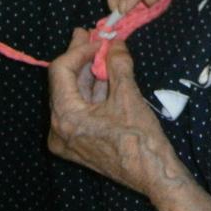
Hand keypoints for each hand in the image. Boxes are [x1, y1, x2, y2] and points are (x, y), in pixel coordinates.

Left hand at [47, 30, 179, 196]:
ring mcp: (67, 139)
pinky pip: (80, 110)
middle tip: (90, 35)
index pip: (60, 71)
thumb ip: (117, 65)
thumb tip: (115, 42)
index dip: (78, 50)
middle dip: (81, 59)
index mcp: (65, 117)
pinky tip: (104, 75)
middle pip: (63, 84)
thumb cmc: (139, 138)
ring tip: (101, 52)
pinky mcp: (79, 144)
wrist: (153, 175)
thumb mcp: (128, 96)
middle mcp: (58, 129)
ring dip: (87, 74)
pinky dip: (91, 92)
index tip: (98, 38)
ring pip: (72, 96)